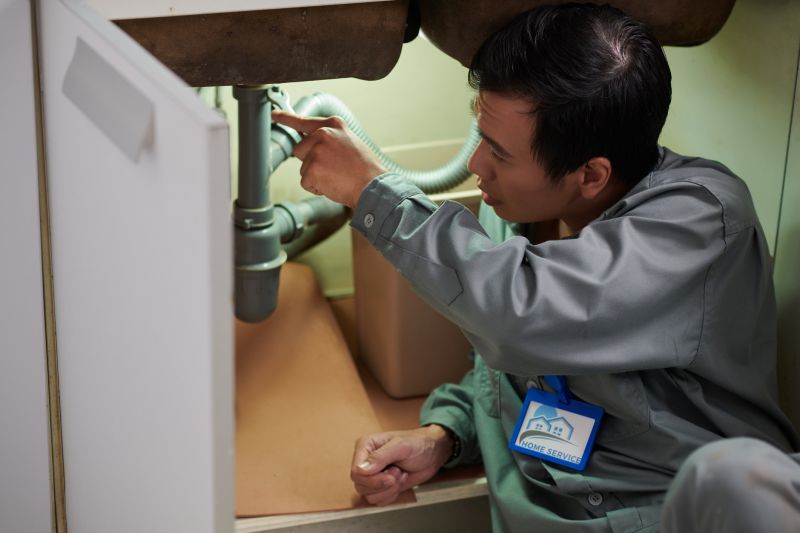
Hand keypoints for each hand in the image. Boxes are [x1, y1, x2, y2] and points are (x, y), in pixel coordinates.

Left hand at [271, 110, 387, 207]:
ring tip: (338, 177)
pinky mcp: (311, 168)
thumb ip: (330, 140)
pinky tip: (333, 185)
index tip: (275, 114)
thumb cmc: (365, 169)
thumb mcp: (349, 143)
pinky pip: (306, 182)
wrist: (374, 186)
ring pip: (303, 168)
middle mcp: (323, 133)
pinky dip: (317, 188)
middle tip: (334, 169)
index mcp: (334, 124)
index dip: (287, 118)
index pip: (304, 121)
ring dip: (316, 176)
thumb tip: (310, 145)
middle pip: (301, 150)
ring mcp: (316, 150)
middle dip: (311, 162)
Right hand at [350, 425, 453, 505]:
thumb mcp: (401, 446)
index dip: (372, 479)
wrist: (432, 453)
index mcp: (366, 446)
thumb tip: (361, 469)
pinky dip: (392, 495)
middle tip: (397, 472)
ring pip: (369, 495)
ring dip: (389, 489)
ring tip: (400, 474)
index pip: (356, 471)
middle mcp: (366, 461)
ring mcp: (373, 474)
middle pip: (360, 485)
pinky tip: (400, 481)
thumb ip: (380, 457)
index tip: (389, 476)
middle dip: (383, 484)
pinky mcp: (381, 486)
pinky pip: (378, 500)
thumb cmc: (419, 443)